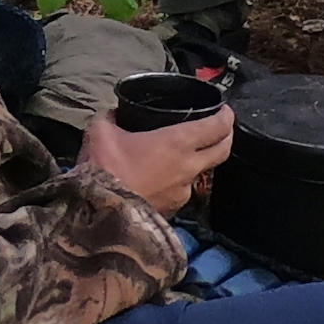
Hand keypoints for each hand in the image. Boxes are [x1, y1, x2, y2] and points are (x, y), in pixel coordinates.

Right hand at [77, 106, 234, 215]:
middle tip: (221, 129)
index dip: (226, 115)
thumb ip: (111, 117)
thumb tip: (113, 114)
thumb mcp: (101, 131)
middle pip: (223, 150)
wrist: (97, 213)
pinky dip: (178, 183)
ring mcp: (182, 193)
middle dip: (226, 137)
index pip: (218, 126)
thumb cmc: (104, 169)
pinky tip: (162, 179)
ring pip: (200, 173)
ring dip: (198, 163)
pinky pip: (181, 192)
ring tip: (182, 156)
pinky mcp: (171, 212)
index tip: (224, 110)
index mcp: (178, 143)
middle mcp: (188, 168)